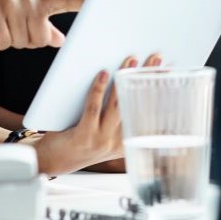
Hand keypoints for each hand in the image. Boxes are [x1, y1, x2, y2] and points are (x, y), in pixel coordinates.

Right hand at [0, 0, 84, 49]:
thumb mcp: (19, 13)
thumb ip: (42, 25)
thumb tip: (61, 40)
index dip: (82, 3)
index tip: (100, 4)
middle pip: (41, 39)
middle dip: (26, 41)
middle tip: (10, 26)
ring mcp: (9, 2)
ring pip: (22, 43)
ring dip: (8, 40)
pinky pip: (3, 42)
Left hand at [32, 53, 161, 174]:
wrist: (52, 160)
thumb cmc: (78, 139)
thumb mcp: (104, 131)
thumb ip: (117, 114)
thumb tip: (127, 79)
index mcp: (127, 142)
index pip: (149, 115)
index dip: (160, 93)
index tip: (168, 74)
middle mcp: (117, 143)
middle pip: (137, 106)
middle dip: (147, 80)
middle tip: (155, 59)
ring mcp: (101, 141)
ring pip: (117, 106)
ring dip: (125, 80)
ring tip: (131, 61)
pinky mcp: (84, 136)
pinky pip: (93, 108)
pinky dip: (98, 89)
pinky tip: (102, 74)